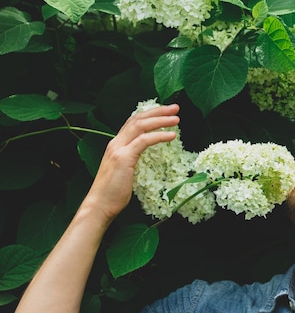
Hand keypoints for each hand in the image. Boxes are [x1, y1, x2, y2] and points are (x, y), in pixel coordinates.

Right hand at [83, 104, 179, 220]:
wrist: (100, 205)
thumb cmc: (113, 193)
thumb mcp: (125, 171)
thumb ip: (133, 160)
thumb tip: (147, 158)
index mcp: (116, 145)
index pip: (133, 122)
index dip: (149, 115)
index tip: (165, 112)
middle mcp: (115, 143)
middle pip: (138, 119)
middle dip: (158, 111)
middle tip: (175, 107)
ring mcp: (118, 149)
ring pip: (141, 126)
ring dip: (161, 120)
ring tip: (176, 119)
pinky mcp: (124, 158)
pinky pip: (144, 141)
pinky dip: (159, 136)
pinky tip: (172, 135)